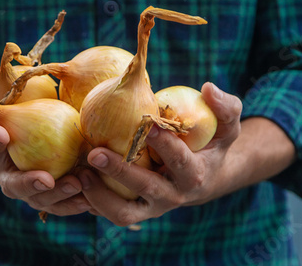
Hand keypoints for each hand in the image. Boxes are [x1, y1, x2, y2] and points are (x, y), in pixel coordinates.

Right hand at [0, 64, 90, 215]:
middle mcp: (7, 176)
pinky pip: (62, 203)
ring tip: (77, 184)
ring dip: (58, 196)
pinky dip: (76, 202)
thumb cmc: (8, 114)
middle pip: (14, 185)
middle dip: (29, 184)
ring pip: (40, 199)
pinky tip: (92, 195)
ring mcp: (28, 189)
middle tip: (45, 179)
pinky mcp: (50, 196)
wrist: (17, 142)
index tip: (0, 133)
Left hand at [78, 82, 242, 225]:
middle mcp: (172, 196)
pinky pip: (110, 213)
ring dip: (100, 197)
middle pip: (145, 188)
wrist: (202, 177)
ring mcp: (151, 207)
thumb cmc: (211, 144)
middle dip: (120, 172)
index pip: (180, 161)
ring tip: (80, 174)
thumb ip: (226, 107)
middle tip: (94, 152)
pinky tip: (74, 182)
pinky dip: (91, 202)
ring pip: (124, 213)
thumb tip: (209, 88)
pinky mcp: (134, 211)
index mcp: (194, 174)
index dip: (165, 144)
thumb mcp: (228, 126)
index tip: (148, 124)